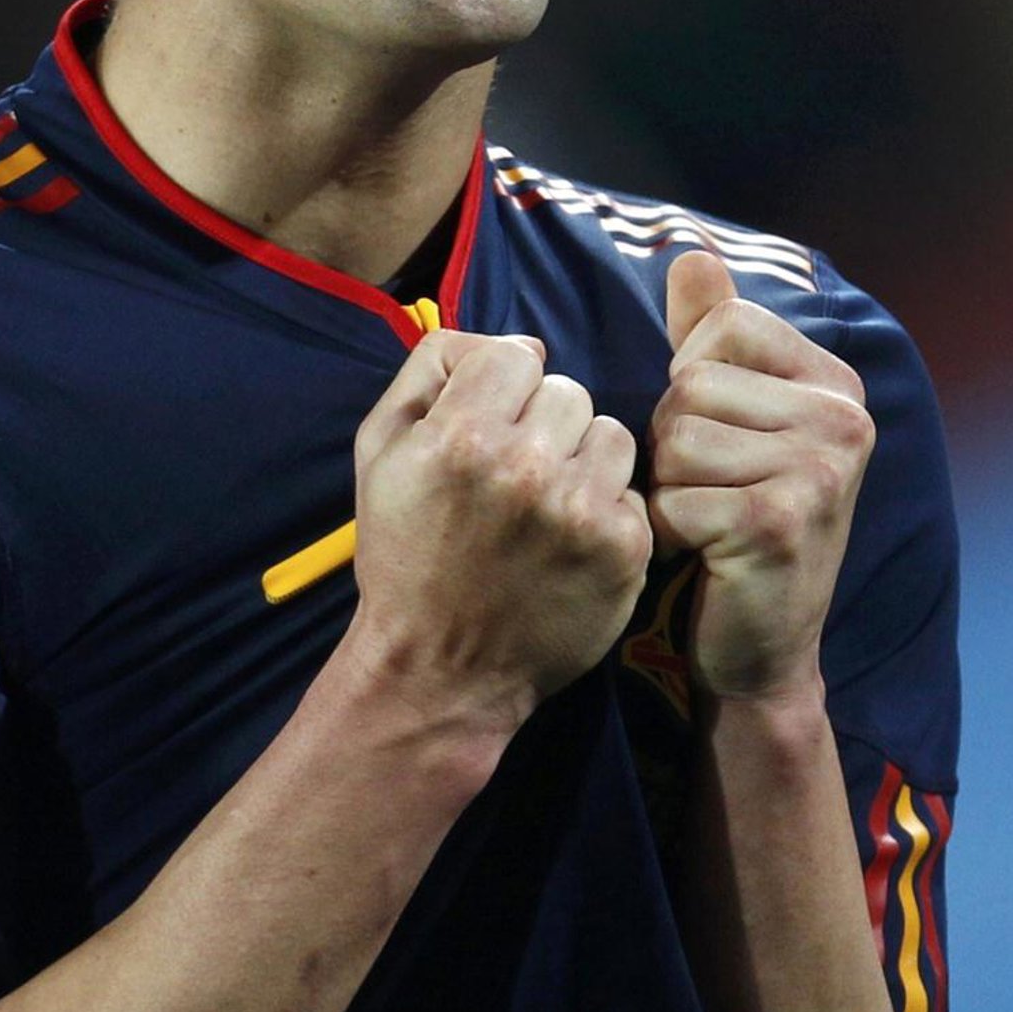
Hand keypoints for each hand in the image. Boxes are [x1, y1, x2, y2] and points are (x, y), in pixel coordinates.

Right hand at [349, 331, 651, 733]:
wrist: (439, 669)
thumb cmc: (406, 556)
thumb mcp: (379, 452)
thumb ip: (430, 372)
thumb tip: (510, 342)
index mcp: (461, 434)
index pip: (515, 355)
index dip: (500, 389)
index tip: (487, 429)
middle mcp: (526, 466)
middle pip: (567, 391)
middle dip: (542, 424)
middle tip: (515, 477)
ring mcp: (581, 509)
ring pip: (609, 433)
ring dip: (582, 461)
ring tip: (546, 506)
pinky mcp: (624, 549)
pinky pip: (632, 490)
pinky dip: (606, 510)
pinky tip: (569, 543)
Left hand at [648, 253, 873, 702]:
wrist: (759, 649)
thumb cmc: (734, 525)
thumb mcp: (729, 419)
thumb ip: (710, 336)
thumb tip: (689, 253)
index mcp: (834, 383)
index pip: (721, 327)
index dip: (690, 381)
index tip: (721, 436)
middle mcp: (844, 419)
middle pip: (690, 385)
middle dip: (672, 443)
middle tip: (713, 492)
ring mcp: (820, 471)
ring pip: (674, 438)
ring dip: (667, 487)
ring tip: (708, 521)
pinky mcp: (780, 523)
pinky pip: (671, 496)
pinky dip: (665, 531)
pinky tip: (703, 555)